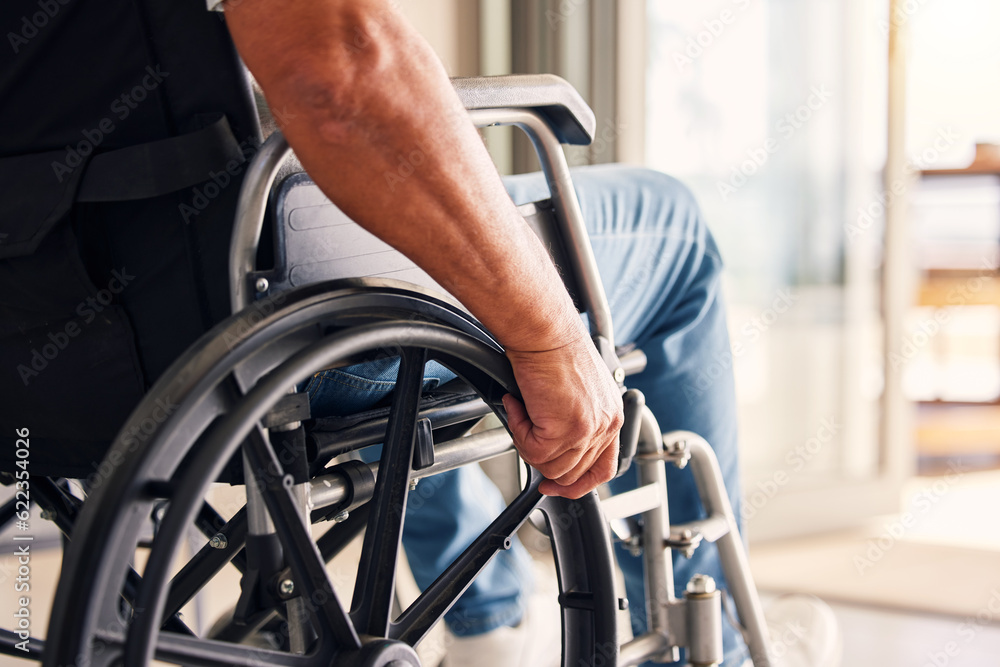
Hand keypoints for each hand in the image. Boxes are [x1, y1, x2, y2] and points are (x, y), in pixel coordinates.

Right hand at [502, 333, 623, 498]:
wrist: (545, 331)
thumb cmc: (554, 347)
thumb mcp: (578, 389)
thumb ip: (574, 419)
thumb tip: (552, 442)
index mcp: (611, 416)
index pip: (603, 467)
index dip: (578, 483)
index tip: (557, 484)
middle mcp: (605, 425)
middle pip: (572, 473)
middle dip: (543, 462)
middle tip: (525, 440)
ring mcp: (587, 430)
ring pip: (550, 467)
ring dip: (527, 443)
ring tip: (521, 412)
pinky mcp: (566, 429)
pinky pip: (532, 451)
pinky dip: (518, 431)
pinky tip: (517, 406)